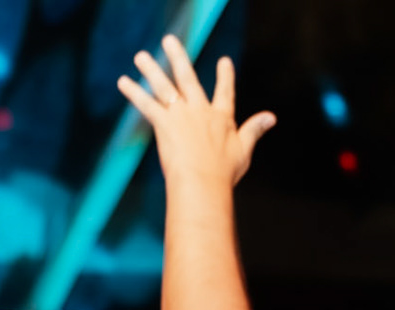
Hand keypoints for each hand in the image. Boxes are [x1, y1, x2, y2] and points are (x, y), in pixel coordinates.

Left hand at [118, 37, 274, 189]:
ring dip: (151, 69)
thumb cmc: (224, 173)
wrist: (203, 183)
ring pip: (164, 86)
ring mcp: (182, 115)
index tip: (224, 61)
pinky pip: (146, 104)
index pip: (225, 92)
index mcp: (222, 118)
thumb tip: (271, 117)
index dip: (225, 77)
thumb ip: (255, 130)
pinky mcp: (165, 123)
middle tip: (169, 41)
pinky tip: (123, 81)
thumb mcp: (244, 150)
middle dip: (178, 58)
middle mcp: (201, 111)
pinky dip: (134, 93)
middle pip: (188, 78)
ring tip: (140, 56)